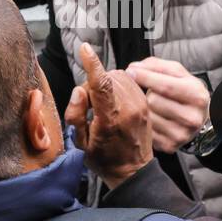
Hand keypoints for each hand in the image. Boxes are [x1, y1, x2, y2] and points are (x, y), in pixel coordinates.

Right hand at [66, 43, 152, 188]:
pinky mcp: (145, 103)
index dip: (92, 64)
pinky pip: (129, 81)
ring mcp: (140, 105)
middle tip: (89, 106)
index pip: (101, 84)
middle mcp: (129, 109)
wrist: (134, 171)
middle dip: (93, 84)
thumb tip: (79, 91)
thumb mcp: (81, 143)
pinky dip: (117, 85)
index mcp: (110, 119)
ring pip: (118, 76)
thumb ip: (76, 115)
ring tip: (101, 105)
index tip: (84, 49)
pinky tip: (113, 101)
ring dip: (106, 83)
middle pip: (107, 78)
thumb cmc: (104, 159)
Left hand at [124, 57, 209, 153]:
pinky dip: (146, 122)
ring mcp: (181, 134)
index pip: (166, 86)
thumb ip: (156, 66)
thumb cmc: (185, 92)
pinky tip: (155, 118)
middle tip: (153, 92)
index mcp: (197, 96)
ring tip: (155, 106)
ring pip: (148, 116)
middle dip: (147, 93)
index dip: (145, 77)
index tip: (131, 71)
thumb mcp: (178, 74)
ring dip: (145, 108)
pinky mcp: (170, 145)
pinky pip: (146, 130)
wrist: (199, 118)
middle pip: (153, 101)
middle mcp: (192, 118)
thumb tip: (133, 68)